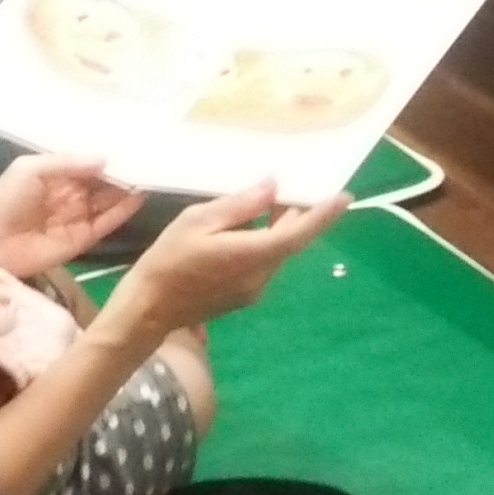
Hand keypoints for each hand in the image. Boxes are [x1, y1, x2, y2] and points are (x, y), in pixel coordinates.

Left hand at [0, 154, 147, 279]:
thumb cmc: (6, 200)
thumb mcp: (31, 169)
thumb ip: (67, 163)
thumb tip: (104, 159)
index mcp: (56, 176)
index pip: (88, 166)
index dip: (106, 159)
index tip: (130, 147)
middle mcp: (70, 195)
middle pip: (102, 183)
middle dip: (121, 173)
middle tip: (148, 160)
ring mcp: (78, 218)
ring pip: (108, 202)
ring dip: (126, 190)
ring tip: (149, 175)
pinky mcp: (83, 240)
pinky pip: (106, 223)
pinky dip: (122, 212)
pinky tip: (138, 197)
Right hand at [107, 181, 343, 334]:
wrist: (149, 309)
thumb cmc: (169, 260)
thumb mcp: (197, 221)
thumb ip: (238, 206)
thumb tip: (271, 187)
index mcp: (252, 255)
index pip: (298, 233)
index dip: (323, 215)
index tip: (344, 197)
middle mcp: (261, 276)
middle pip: (289, 242)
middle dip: (296, 215)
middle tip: (295, 185)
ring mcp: (253, 289)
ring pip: (276, 253)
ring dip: (277, 228)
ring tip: (267, 201)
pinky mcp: (243, 295)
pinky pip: (263, 263)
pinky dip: (264, 243)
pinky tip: (246, 228)